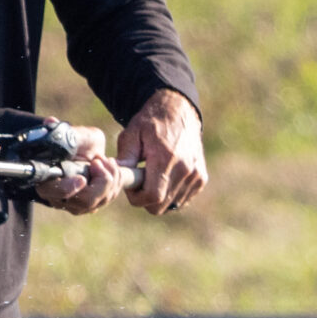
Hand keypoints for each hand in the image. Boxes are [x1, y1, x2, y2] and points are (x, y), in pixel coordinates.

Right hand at [33, 124, 123, 214]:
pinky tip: (111, 168)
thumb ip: (64, 134)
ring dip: (110, 178)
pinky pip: (107, 199)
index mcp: (46, 179)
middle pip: (84, 201)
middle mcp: (58, 197)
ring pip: (99, 201)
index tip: (82, 179)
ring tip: (107, 160)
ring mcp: (75, 205)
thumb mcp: (72, 134)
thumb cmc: (75, 141)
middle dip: (101, 181)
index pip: (52, 191)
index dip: (68, 188)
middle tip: (102, 160)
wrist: (84, 149)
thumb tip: (50, 122)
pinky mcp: (90, 205)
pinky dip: (115, 182)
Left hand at [118, 89, 207, 215]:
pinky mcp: (201, 178)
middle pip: (160, 206)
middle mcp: (185, 170)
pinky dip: (171, 194)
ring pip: (172, 205)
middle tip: (139, 182)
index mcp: (166, 159)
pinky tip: (164, 177)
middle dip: (145, 199)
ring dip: (159, 197)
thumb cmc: (151, 122)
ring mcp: (196, 175)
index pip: (152, 197)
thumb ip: (125, 157)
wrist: (178, 111)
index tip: (130, 186)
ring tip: (151, 177)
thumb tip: (115, 175)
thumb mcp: (132, 133)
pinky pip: (182, 199)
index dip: (136, 198)